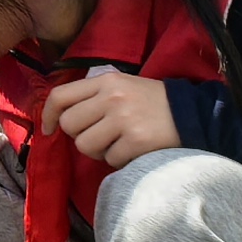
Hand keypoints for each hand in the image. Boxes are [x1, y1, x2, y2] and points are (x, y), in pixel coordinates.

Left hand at [38, 65, 180, 170]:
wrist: (195, 114)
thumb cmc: (153, 102)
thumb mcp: (122, 86)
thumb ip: (93, 96)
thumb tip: (59, 119)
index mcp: (105, 81)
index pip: (60, 95)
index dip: (47, 115)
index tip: (47, 130)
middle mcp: (111, 97)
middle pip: (69, 125)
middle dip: (79, 136)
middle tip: (99, 136)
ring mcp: (124, 119)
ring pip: (85, 146)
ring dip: (98, 151)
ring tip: (117, 143)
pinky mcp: (137, 141)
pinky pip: (110, 159)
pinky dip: (120, 160)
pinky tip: (134, 150)